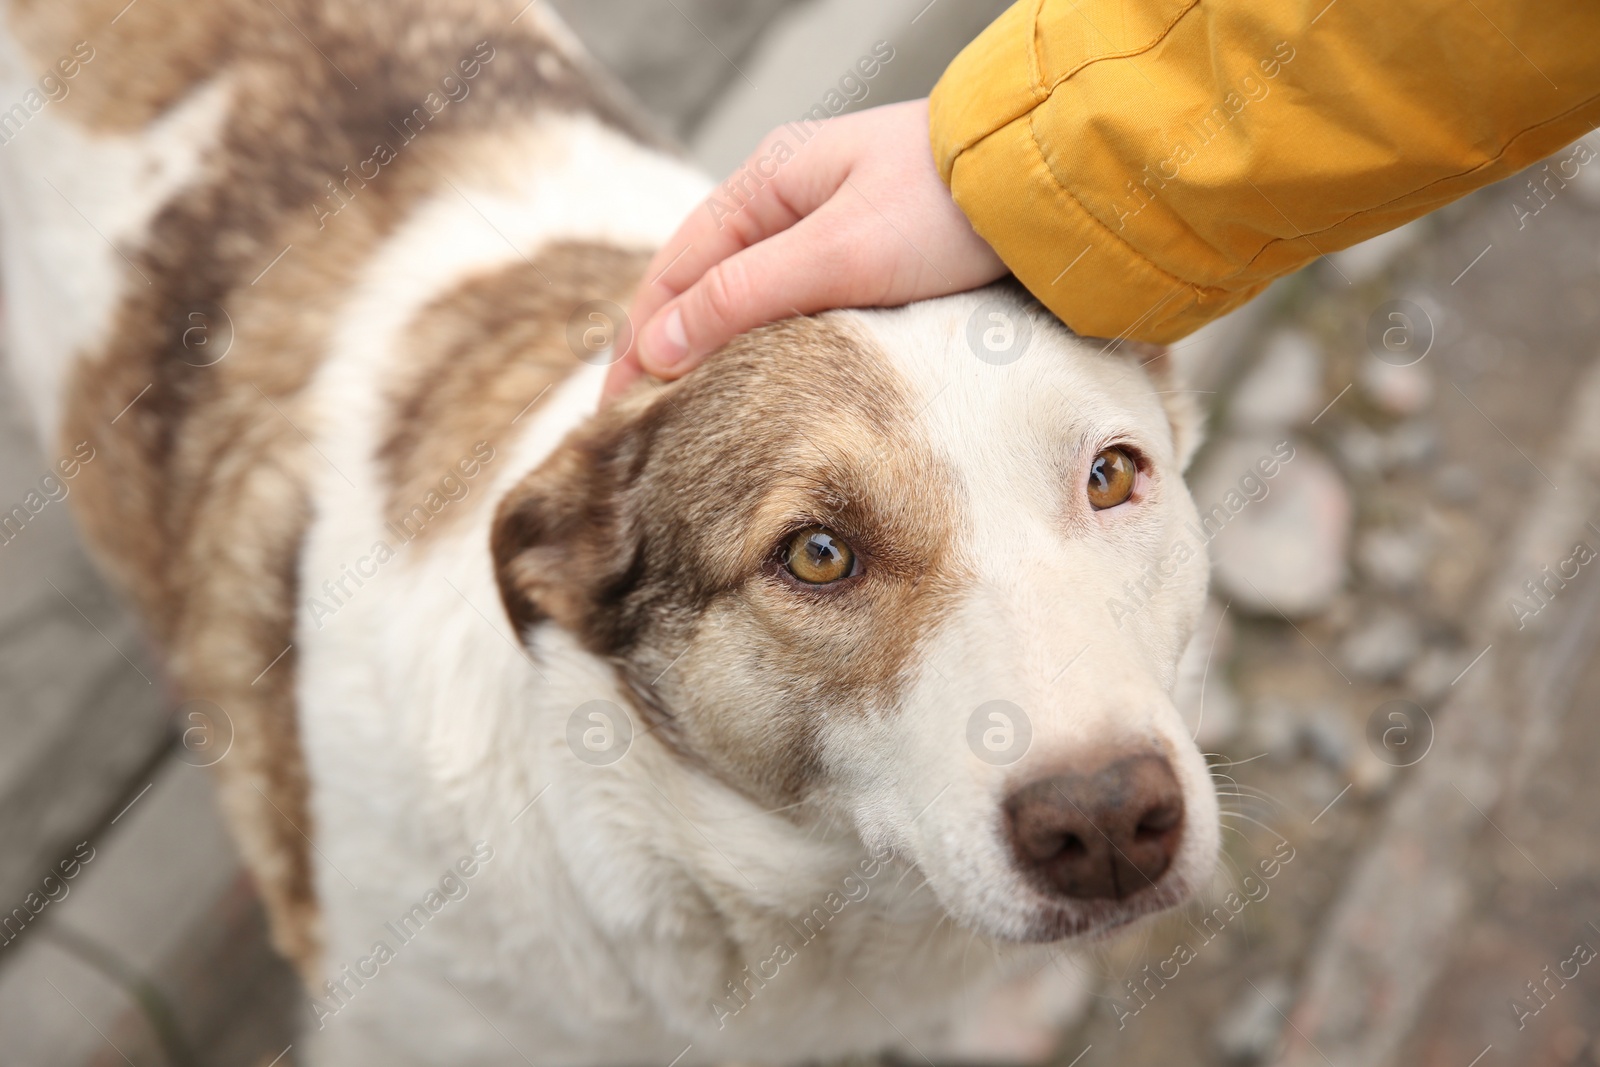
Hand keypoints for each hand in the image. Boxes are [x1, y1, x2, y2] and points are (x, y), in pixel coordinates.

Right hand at [604, 98, 1006, 400]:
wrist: (1041, 185)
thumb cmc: (945, 208)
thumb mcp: (837, 254)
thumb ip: (746, 295)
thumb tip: (662, 343)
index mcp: (765, 183)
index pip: (675, 271)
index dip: (639, 341)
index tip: (618, 409)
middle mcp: (785, 197)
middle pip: (699, 282)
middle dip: (661, 348)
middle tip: (636, 424)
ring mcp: (823, 221)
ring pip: (740, 292)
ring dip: (705, 346)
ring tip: (680, 409)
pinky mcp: (864, 248)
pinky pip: (785, 299)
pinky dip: (754, 339)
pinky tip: (751, 375)